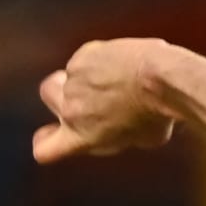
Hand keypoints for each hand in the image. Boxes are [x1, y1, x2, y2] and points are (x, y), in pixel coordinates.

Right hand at [33, 39, 177, 162]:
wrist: (161, 79)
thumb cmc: (160, 114)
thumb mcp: (142, 139)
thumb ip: (118, 135)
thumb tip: (120, 127)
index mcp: (82, 137)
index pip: (45, 149)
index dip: (45, 143)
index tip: (50, 138)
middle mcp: (70, 110)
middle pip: (47, 95)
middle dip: (59, 92)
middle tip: (82, 93)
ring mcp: (73, 81)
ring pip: (70, 72)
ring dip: (87, 75)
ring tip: (115, 77)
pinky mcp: (83, 56)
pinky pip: (86, 58)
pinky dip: (100, 60)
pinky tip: (122, 63)